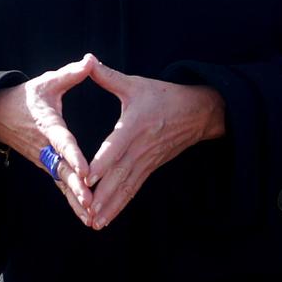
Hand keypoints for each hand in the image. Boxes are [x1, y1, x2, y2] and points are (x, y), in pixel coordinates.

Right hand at [0, 56, 96, 222]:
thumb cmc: (27, 97)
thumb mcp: (46, 82)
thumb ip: (70, 74)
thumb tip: (90, 61)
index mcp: (48, 125)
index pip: (62, 142)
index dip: (73, 156)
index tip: (85, 170)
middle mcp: (45, 147)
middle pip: (62, 170)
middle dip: (76, 187)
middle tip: (91, 202)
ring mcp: (44, 160)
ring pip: (62, 182)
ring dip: (76, 200)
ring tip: (92, 216)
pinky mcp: (46, 167)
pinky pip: (61, 186)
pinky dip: (72, 202)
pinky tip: (87, 217)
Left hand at [82, 58, 225, 229]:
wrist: (197, 112)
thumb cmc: (163, 96)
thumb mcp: (136, 83)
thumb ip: (108, 76)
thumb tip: (87, 59)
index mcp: (134, 126)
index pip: (115, 147)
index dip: (102, 163)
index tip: (87, 178)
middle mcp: (140, 148)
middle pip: (119, 174)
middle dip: (102, 194)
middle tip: (84, 210)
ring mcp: (146, 161)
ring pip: (125, 187)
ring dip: (109, 205)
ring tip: (92, 221)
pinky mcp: (150, 168)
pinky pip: (133, 189)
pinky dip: (120, 205)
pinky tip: (106, 218)